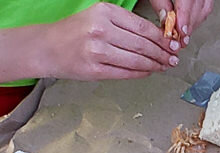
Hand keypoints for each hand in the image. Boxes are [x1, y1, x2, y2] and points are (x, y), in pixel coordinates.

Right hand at [38, 3, 177, 80]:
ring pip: (137, 60)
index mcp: (104, 12)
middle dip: (162, 54)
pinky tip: (148, 72)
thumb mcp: (98, 17)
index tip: (172, 44)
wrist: (46, 48)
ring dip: (155, 65)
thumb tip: (157, 38)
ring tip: (164, 67)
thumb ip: (124, 25)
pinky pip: (126, 73)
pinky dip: (141, 73)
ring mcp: (97, 51)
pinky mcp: (95, 70)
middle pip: (143, 45)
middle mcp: (101, 29)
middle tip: (172, 59)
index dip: (162, 38)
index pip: (143, 27)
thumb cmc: (74, 32)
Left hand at [146, 0, 215, 43]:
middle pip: (199, 7)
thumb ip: (159, 2)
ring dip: (194, 23)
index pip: (188, 0)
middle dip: (189, 25)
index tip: (181, 31)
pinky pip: (206, 6)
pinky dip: (198, 17)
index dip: (185, 17)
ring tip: (184, 34)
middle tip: (180, 39)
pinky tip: (190, 23)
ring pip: (205, 9)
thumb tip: (165, 20)